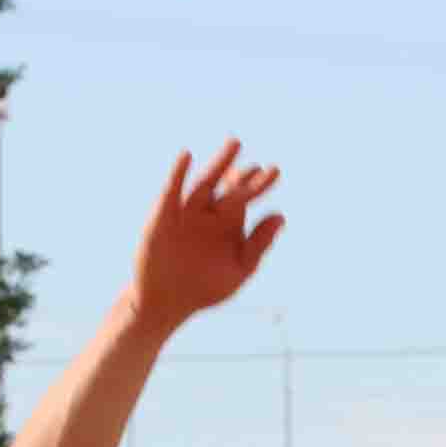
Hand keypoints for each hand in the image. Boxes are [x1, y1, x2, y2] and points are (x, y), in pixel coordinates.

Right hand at [128, 143, 282, 328]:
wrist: (165, 302)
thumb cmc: (204, 289)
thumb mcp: (238, 268)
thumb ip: (259, 243)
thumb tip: (281, 216)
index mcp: (227, 223)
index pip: (245, 197)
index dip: (258, 184)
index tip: (273, 171)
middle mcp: (208, 213)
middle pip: (227, 187)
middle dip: (241, 174)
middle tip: (256, 164)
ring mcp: (186, 212)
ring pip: (204, 183)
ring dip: (219, 164)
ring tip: (236, 144)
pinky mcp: (163, 215)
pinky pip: (171, 190)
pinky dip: (178, 173)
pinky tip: (187, 155)